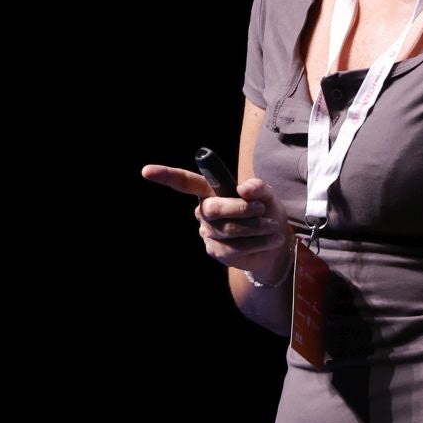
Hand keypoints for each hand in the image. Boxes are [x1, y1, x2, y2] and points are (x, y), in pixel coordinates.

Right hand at [140, 165, 292, 278]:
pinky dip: (256, 243)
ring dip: (256, 228)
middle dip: (239, 209)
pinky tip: (269, 239)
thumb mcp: (267, 196)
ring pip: (226, 230)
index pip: (185, 182)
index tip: (146, 171)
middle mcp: (203, 211)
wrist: (277, 245)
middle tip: (260, 210)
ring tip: (272, 226)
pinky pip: (233, 248)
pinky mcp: (215, 251)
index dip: (166, 176)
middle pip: (212, 209)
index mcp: (210, 191)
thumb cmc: (266, 214)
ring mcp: (207, 232)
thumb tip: (244, 189)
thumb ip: (258, 188)